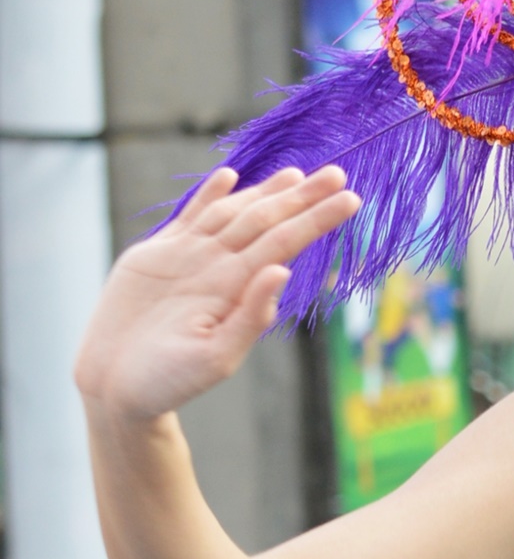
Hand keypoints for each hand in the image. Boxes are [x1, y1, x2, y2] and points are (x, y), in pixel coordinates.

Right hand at [74, 165, 360, 420]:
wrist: (118, 386)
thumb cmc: (169, 381)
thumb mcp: (216, 356)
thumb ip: (250, 315)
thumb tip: (282, 270)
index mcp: (239, 288)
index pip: (286, 242)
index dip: (316, 219)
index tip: (351, 199)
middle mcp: (221, 267)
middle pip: (268, 221)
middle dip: (301, 197)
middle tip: (337, 173)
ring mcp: (191, 257)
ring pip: (234, 213)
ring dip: (264, 192)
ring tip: (295, 173)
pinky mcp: (157, 255)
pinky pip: (190, 218)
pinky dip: (208, 196)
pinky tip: (229, 177)